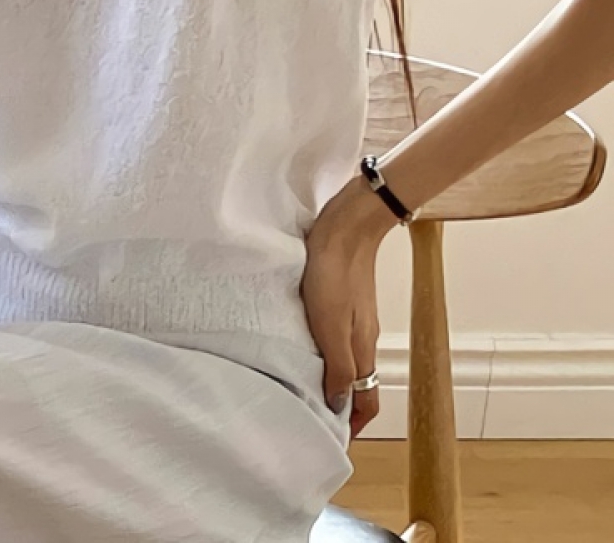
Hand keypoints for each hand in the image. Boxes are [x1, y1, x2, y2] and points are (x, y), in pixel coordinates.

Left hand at [302, 174, 396, 438]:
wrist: (346, 226)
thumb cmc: (335, 273)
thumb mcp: (331, 325)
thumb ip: (337, 366)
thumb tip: (338, 406)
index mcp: (362, 349)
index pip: (365, 401)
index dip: (352, 424)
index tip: (332, 441)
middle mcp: (362, 337)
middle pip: (356, 384)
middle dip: (339, 405)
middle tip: (311, 417)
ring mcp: (354, 318)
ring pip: (346, 360)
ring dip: (330, 378)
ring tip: (303, 386)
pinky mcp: (343, 299)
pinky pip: (337, 337)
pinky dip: (325, 351)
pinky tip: (304, 345)